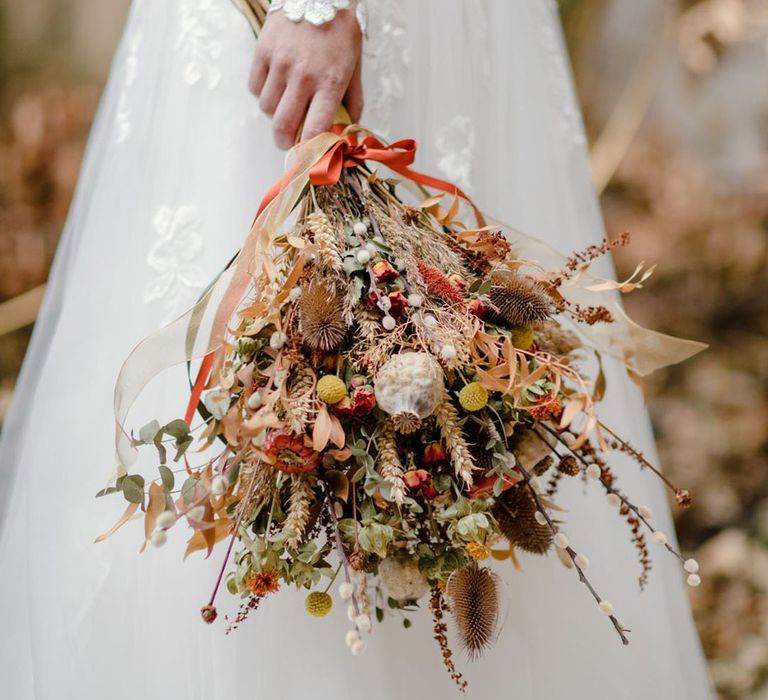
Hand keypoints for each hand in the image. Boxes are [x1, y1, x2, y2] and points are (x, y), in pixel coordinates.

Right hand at [249, 8, 363, 149]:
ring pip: (267, 110)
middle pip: (282, 127)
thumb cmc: (340, 33)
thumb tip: (346, 134)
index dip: (308, 153)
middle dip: (285, 142)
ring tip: (286, 106)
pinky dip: (263, 95)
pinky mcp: (262, 51)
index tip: (307, 160)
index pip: (313, 131)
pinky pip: (255, 88)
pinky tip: (275, 87)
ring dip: (275, 115)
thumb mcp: (354, 68)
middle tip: (289, 143)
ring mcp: (280, 62)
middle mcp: (303, 75)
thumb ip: (352, 103)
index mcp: (330, 83)